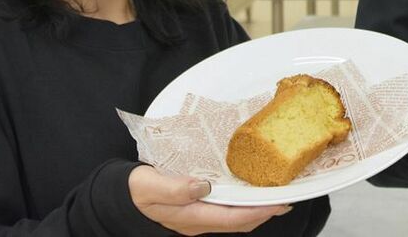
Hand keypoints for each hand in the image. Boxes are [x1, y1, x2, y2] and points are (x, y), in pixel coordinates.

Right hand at [129, 165, 290, 234]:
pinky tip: (249, 192)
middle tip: (286, 198)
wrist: (122, 196)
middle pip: (239, 222)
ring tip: (274, 196)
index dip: (257, 212)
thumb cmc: (137, 189)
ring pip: (234, 218)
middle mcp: (198, 221)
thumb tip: (202, 186)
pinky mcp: (198, 210)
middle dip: (264, 212)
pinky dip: (242, 204)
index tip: (277, 202)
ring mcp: (199, 218)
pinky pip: (226, 211)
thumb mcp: (150, 185)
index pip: (232, 218)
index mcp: (190, 216)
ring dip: (256, 209)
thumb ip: (175, 188)